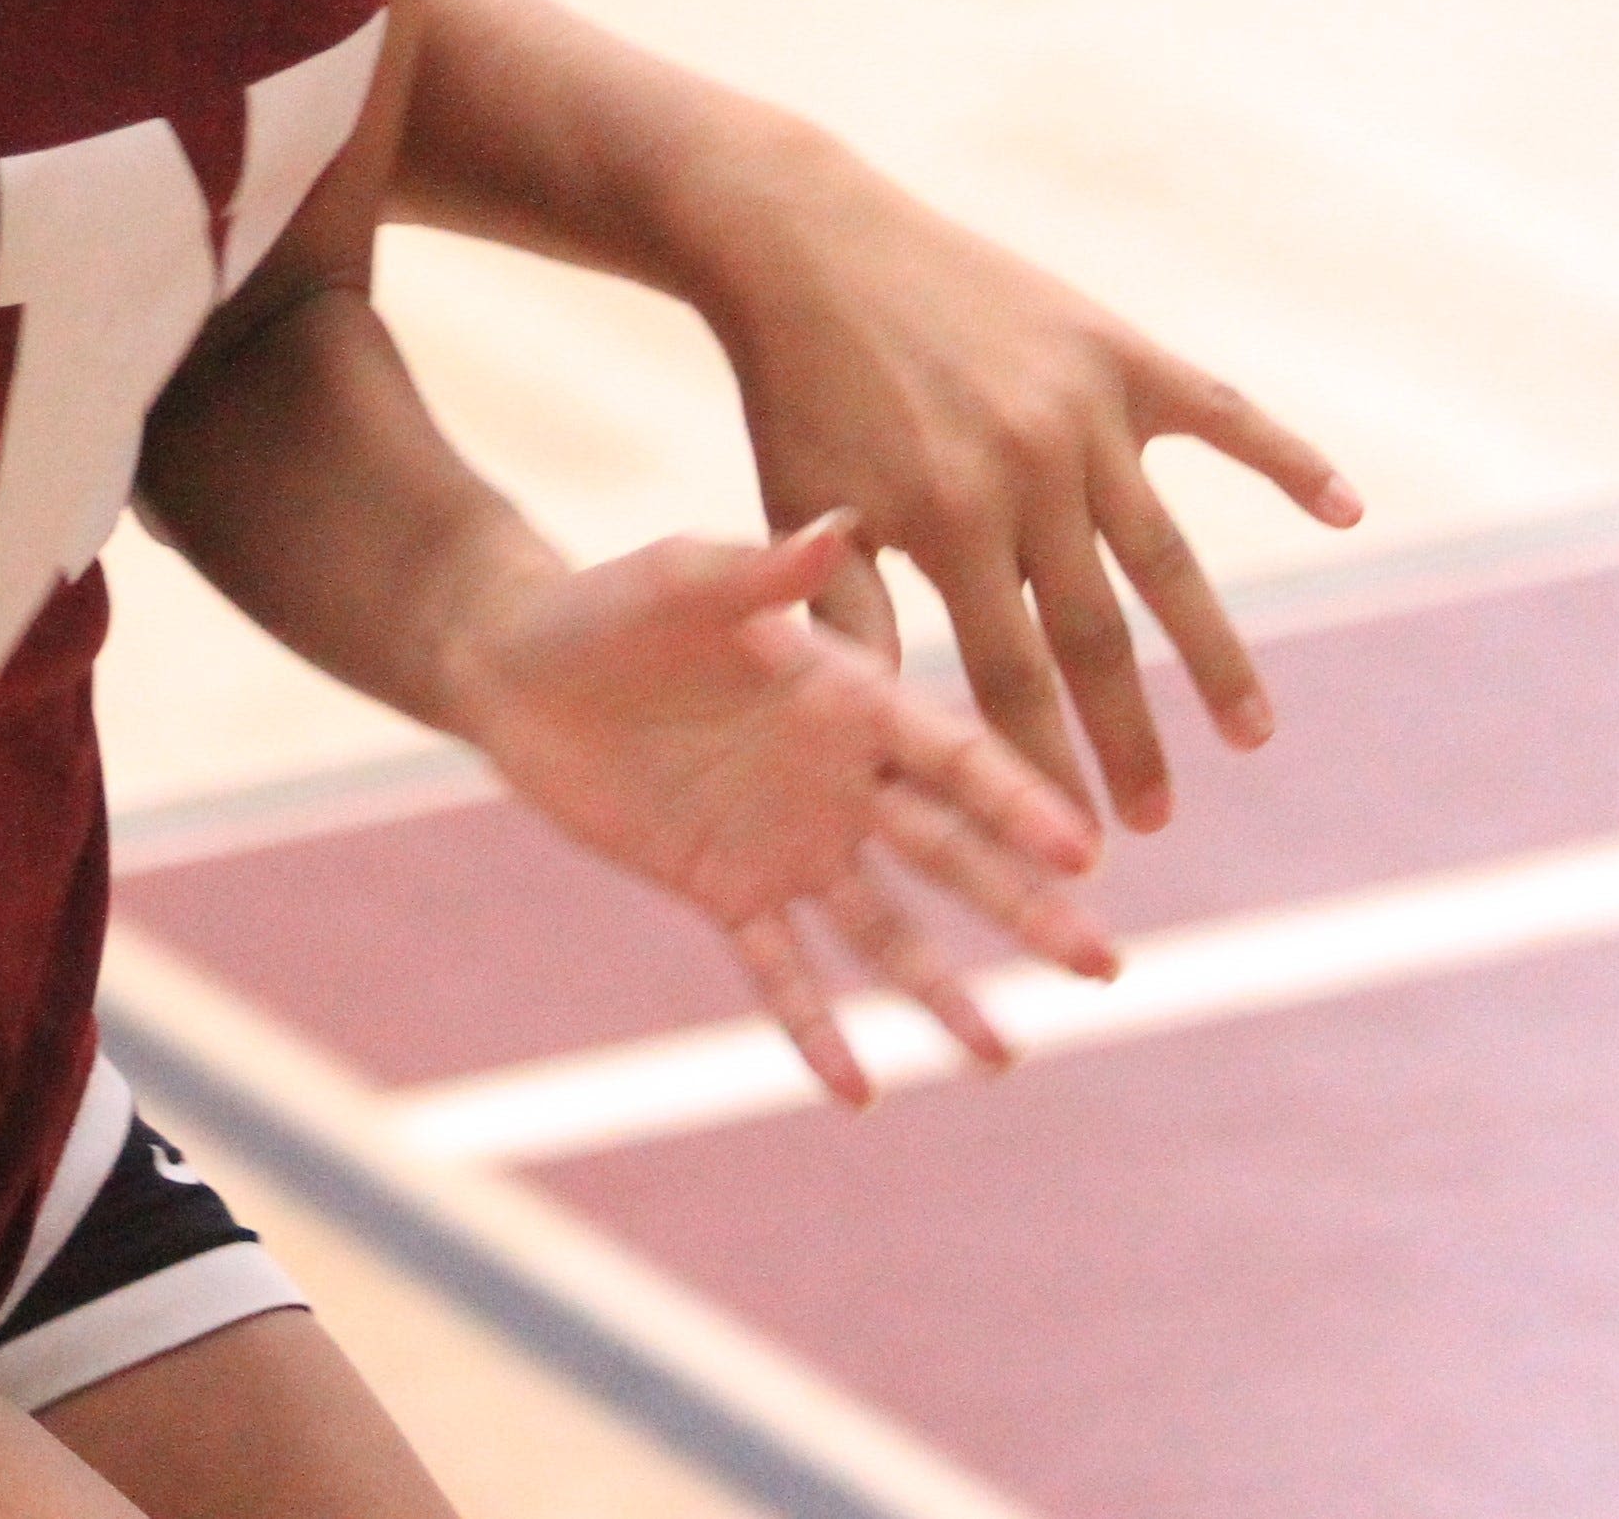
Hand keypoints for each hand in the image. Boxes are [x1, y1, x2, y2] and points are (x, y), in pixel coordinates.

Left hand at [450, 516, 1117, 1104]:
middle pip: (950, 853)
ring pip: (882, 930)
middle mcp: (837, 778)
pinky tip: (861, 1091)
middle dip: (1027, 908)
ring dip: (943, 992)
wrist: (515, 661)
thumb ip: (761, 571)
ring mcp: (786, 841)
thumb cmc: (606, 602)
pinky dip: (816, 1029)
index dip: (1019, 800)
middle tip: (1103, 965)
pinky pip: (778, 970)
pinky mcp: (722, 887)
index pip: (953, 756)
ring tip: (1004, 1055)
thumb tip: (840, 526)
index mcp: (847, 695)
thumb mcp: (681, 580)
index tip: (1086, 849)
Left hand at [697, 150, 1360, 830]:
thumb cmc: (792, 392)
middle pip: (1096, 634)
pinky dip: (1289, 459)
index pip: (1010, 674)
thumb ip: (847, 621)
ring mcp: (1084, 410)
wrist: (805, 244)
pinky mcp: (1116, 349)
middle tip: (1156, 820)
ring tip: (1251, 736)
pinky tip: (1347, 511)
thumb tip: (884, 739)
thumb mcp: (803, 511)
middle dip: (1129, 738)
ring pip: (1169, 556)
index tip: (1072, 840)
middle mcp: (1029, 472)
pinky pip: (1222, 415)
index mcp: (948, 520)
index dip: (1044, 762)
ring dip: (1215, 654)